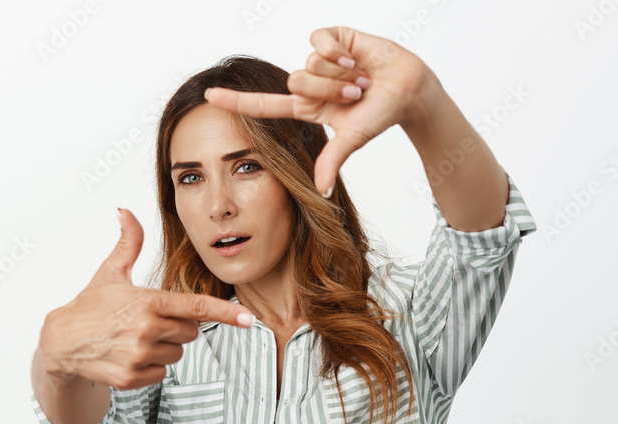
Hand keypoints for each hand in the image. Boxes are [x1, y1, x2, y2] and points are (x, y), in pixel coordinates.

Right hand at [38, 209, 254, 389]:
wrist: (61, 342)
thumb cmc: (90, 305)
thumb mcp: (110, 272)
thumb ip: (128, 243)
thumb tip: (125, 211)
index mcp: (147, 301)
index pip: (195, 307)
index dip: (225, 313)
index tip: (248, 319)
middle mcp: (146, 329)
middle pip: (189, 332)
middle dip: (176, 326)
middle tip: (148, 321)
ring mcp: (138, 355)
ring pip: (177, 354)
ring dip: (164, 348)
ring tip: (136, 338)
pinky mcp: (131, 377)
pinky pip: (161, 374)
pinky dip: (150, 367)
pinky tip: (130, 355)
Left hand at [203, 26, 438, 196]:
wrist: (409, 88)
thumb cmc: (381, 114)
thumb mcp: (353, 139)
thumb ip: (332, 161)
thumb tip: (321, 192)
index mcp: (306, 107)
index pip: (264, 105)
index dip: (236, 101)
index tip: (209, 96)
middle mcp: (308, 82)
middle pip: (295, 83)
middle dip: (330, 90)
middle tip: (355, 95)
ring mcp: (318, 59)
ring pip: (309, 64)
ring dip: (340, 74)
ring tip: (360, 78)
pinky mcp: (332, 38)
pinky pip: (319, 41)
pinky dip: (340, 52)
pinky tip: (356, 57)